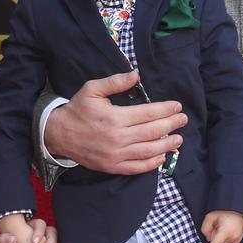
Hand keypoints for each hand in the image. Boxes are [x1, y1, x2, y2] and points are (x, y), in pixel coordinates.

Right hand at [46, 71, 186, 174]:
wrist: (59, 134)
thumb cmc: (78, 109)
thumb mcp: (92, 89)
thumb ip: (115, 82)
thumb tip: (136, 75)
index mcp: (114, 117)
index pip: (148, 113)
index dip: (166, 109)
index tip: (177, 106)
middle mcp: (117, 137)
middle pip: (152, 131)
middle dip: (171, 125)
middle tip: (183, 120)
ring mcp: (115, 155)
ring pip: (148, 151)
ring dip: (167, 145)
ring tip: (178, 139)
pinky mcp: (112, 166)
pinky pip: (136, 168)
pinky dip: (151, 164)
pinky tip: (162, 157)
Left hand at [199, 210, 242, 242]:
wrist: (238, 208)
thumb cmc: (226, 210)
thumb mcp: (210, 216)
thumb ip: (205, 228)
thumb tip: (207, 237)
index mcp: (226, 232)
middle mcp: (233, 238)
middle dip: (214, 242)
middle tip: (214, 230)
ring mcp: (237, 240)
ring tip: (220, 231)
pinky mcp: (239, 240)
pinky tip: (224, 233)